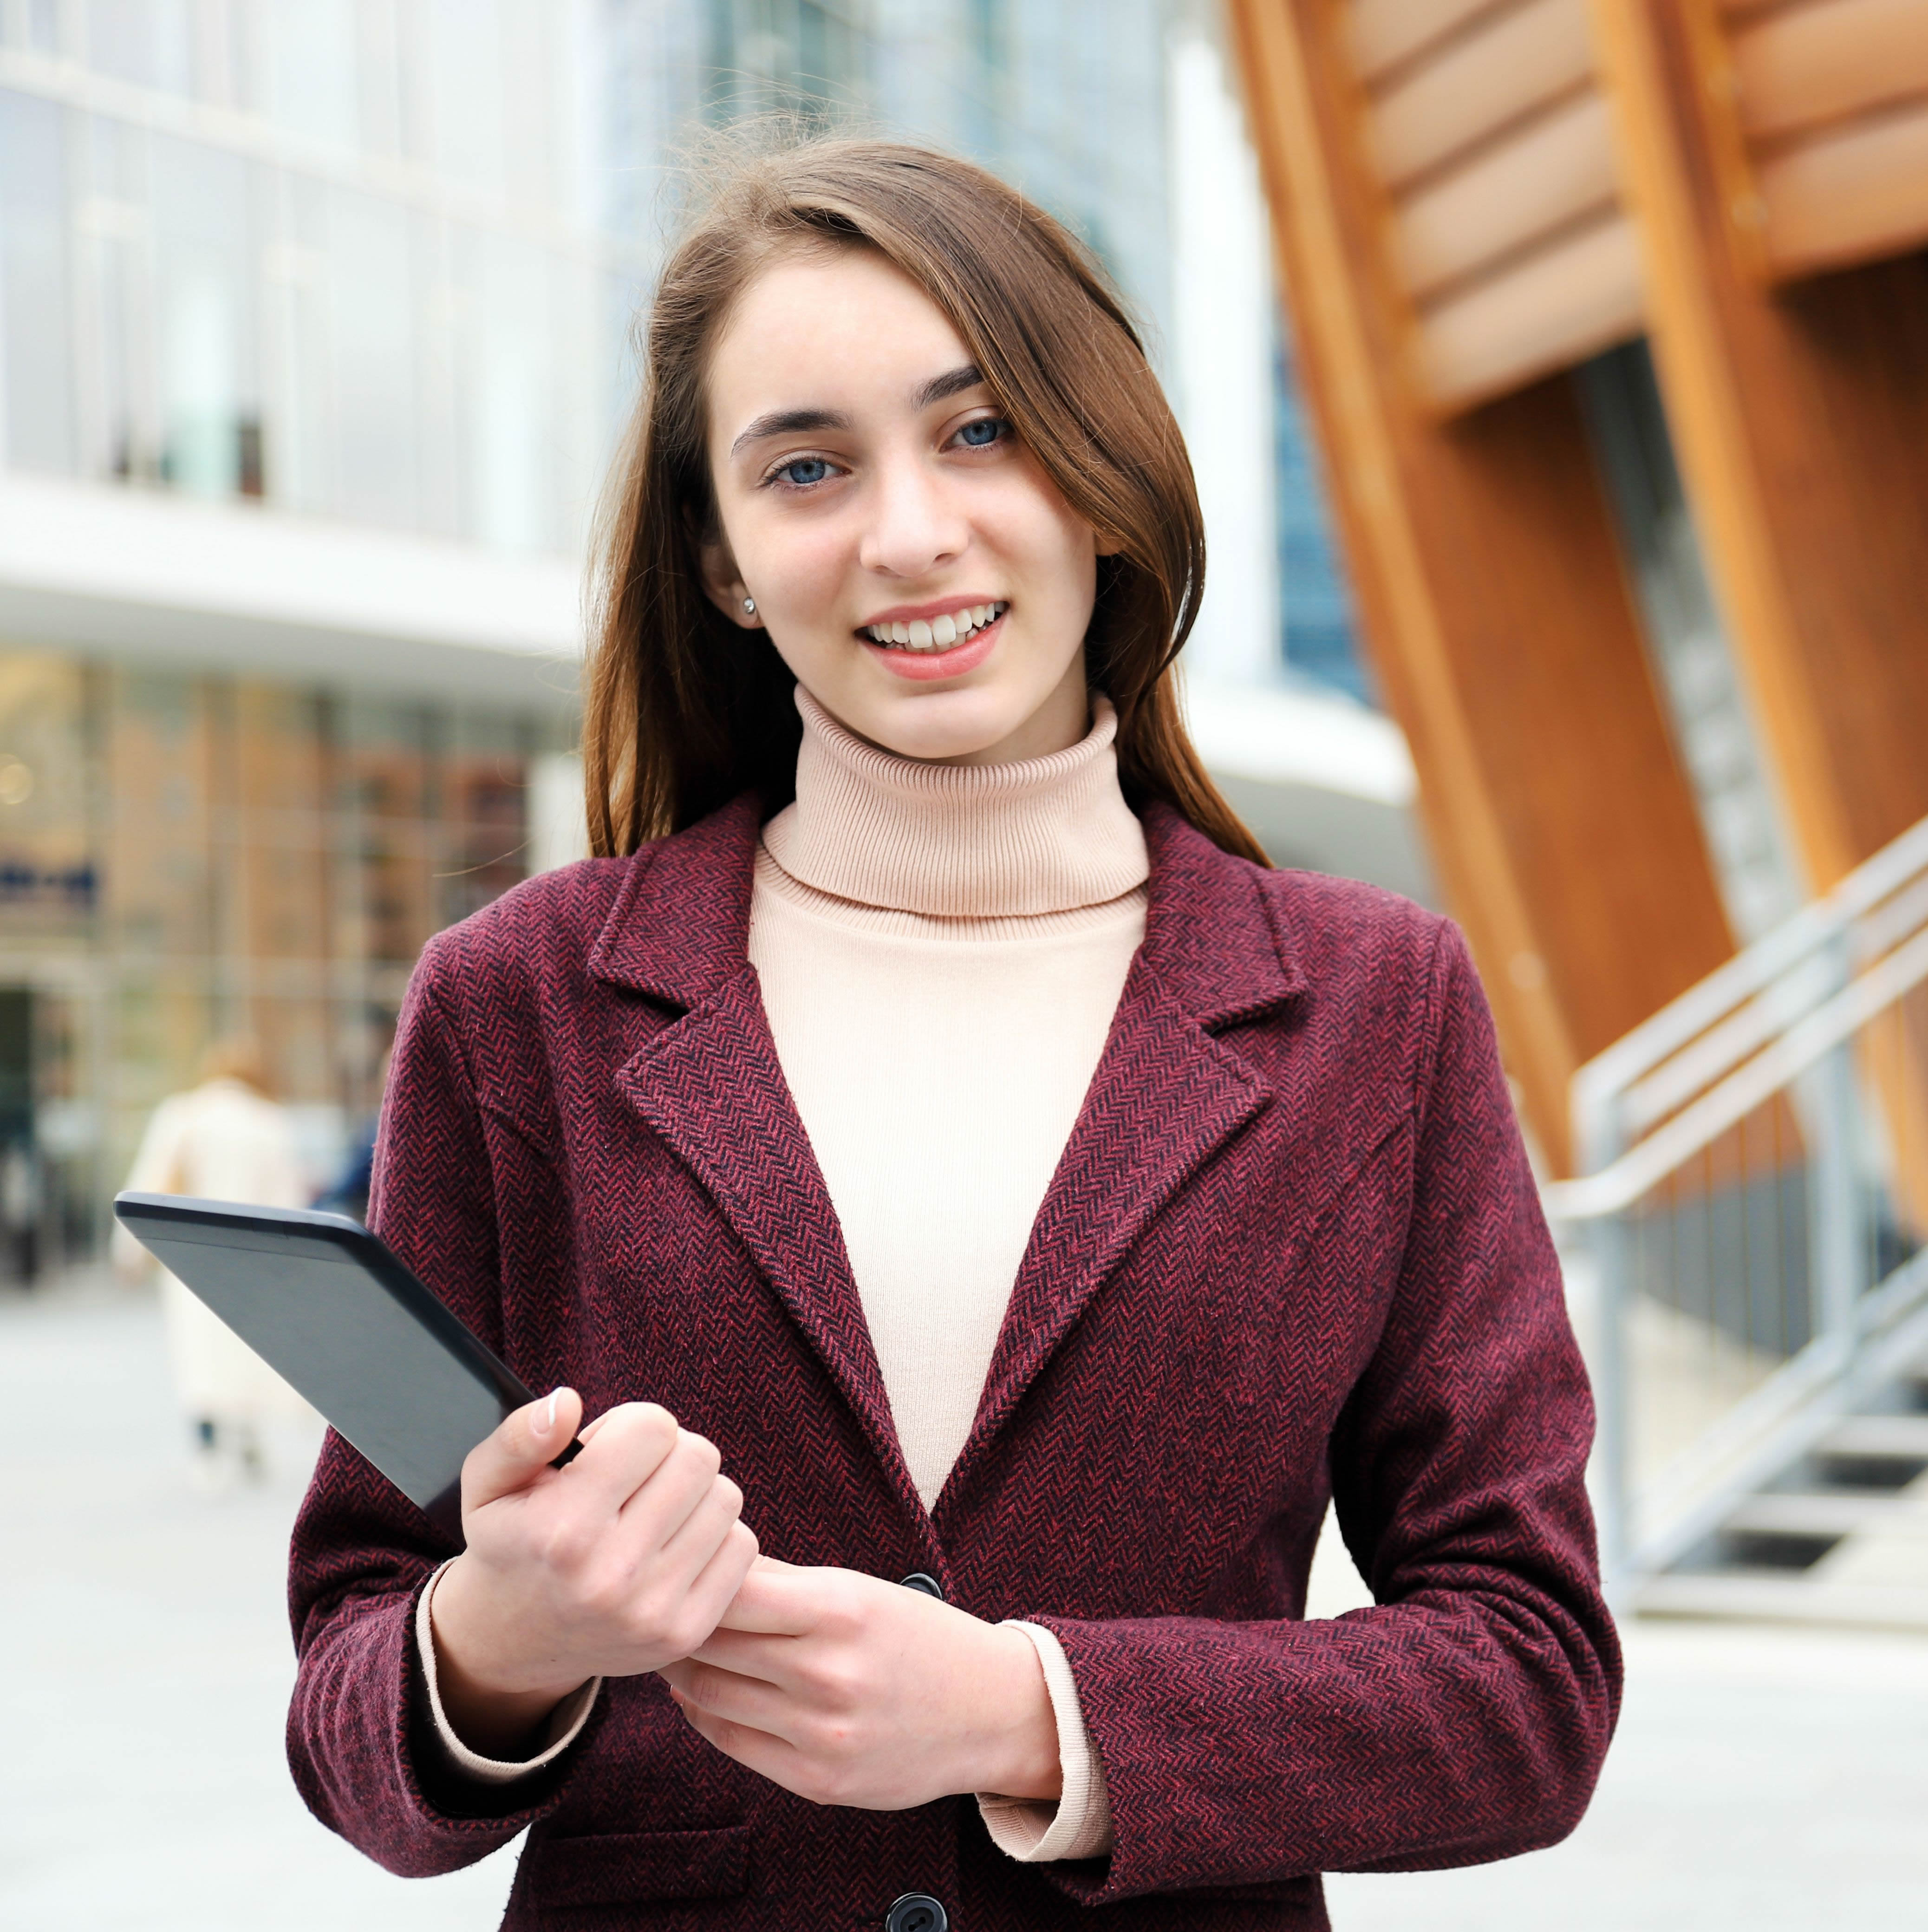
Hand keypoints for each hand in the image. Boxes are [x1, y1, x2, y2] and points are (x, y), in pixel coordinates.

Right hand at [428, 1391, 757, 1757]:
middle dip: (668, 1453)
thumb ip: (519, 1435)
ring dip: (694, 1493)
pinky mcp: (687, 1633)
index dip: (632, 1425)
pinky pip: (742, 1547)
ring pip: (725, 1497)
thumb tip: (567, 1402)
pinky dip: (715, 1535)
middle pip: (697, 1457)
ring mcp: (653, 1610)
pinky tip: (672, 1544)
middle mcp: (611, 1575)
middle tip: (634, 1478)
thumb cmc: (510, 1543)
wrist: (516, 1640)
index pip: (652, 1427)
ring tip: (651, 1510)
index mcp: (562, 1530)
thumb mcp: (486, 1484)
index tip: (607, 1450)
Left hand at [658, 1558, 1061, 1809]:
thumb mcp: (861, 1591)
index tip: (681, 1571)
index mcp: (842, 1610)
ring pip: (711, 1695)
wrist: (989, 1713)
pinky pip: (733, 1741)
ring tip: (676, 1649)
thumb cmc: (920, 1639)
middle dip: (681, 1624)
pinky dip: (706, 1713)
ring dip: (684, 1671)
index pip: (733, 1590)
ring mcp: (822, 1734)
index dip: (696, 1580)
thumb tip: (710, 1566)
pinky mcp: (818, 1781)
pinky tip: (702, 1693)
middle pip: (712, 1644)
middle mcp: (829, 1674)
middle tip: (661, 1608)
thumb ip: (784, 1582)